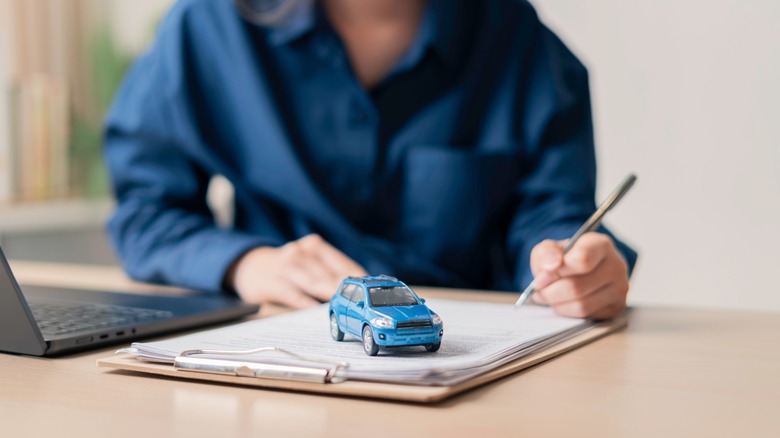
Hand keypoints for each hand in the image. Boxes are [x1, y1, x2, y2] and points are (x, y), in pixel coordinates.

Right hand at [225, 234, 367, 307]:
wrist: (250, 267)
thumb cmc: (292, 268)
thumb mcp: (310, 262)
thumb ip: (331, 272)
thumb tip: (362, 288)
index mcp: (315, 245)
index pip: (343, 264)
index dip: (359, 278)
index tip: (371, 290)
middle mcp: (301, 252)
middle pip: (329, 274)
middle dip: (345, 289)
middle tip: (361, 301)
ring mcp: (285, 266)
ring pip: (312, 283)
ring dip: (327, 295)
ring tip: (341, 305)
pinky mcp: (272, 282)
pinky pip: (292, 293)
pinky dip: (304, 302)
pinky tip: (315, 310)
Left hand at [529, 232, 628, 319]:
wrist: (582, 268)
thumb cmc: (566, 257)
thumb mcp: (550, 248)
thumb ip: (546, 253)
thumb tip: (551, 266)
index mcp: (600, 245)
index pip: (582, 260)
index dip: (556, 271)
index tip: (543, 275)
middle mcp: (616, 266)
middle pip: (576, 287)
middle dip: (550, 292)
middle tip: (539, 289)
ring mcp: (619, 288)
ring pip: (581, 305)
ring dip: (557, 303)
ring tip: (549, 295)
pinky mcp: (616, 307)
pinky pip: (586, 316)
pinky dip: (567, 311)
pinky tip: (562, 301)